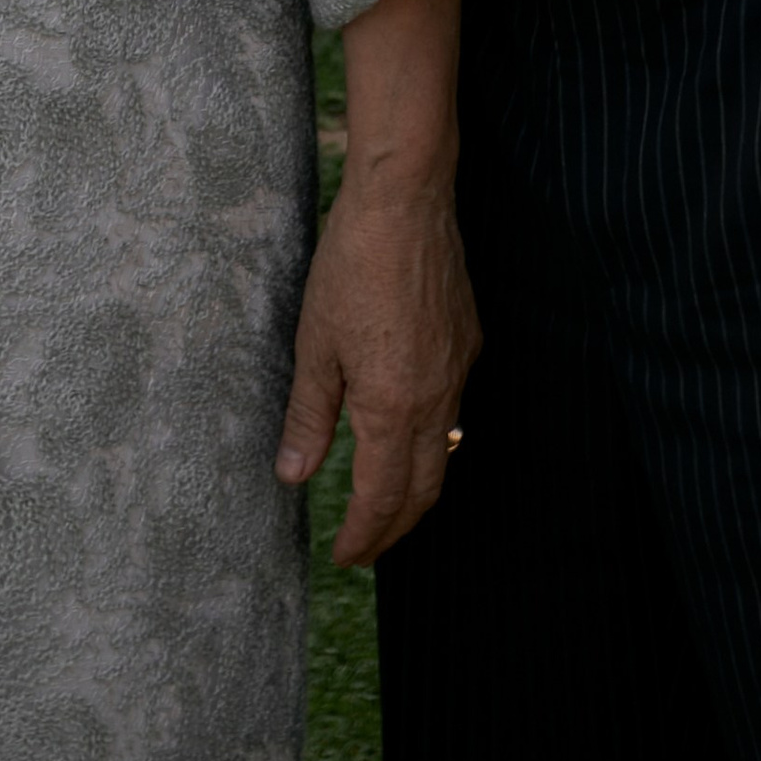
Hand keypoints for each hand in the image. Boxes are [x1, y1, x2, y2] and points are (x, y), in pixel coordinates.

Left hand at [275, 174, 478, 567]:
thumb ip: (308, 416)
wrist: (405, 202)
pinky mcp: (467, 342)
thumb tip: (293, 477)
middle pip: (423, 489)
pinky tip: (406, 428)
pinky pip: (453, 408)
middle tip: (365, 548)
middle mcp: (434, 398)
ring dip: (415, 487)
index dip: (363, 535)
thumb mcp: (314, 343)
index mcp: (392, 406)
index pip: (382, 497)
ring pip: (444, 451)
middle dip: (394, 528)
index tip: (345, 558)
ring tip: (384, 501)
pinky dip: (431, 439)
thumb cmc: (351, 266)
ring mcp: (458, 370)